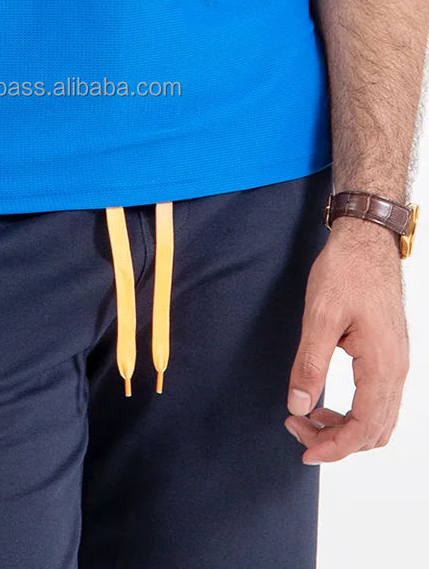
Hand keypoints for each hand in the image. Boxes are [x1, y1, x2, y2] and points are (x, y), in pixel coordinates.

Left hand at [285, 218, 408, 462]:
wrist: (366, 242)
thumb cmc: (345, 273)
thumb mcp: (319, 317)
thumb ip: (309, 364)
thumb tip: (297, 405)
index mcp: (382, 365)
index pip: (363, 428)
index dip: (334, 447)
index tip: (302, 450)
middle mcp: (396, 370)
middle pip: (373, 431)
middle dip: (335, 440)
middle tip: (296, 429)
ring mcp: (396, 363)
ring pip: (379, 418)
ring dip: (345, 428)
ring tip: (307, 416)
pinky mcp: (389, 354)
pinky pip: (378, 399)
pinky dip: (354, 411)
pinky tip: (325, 401)